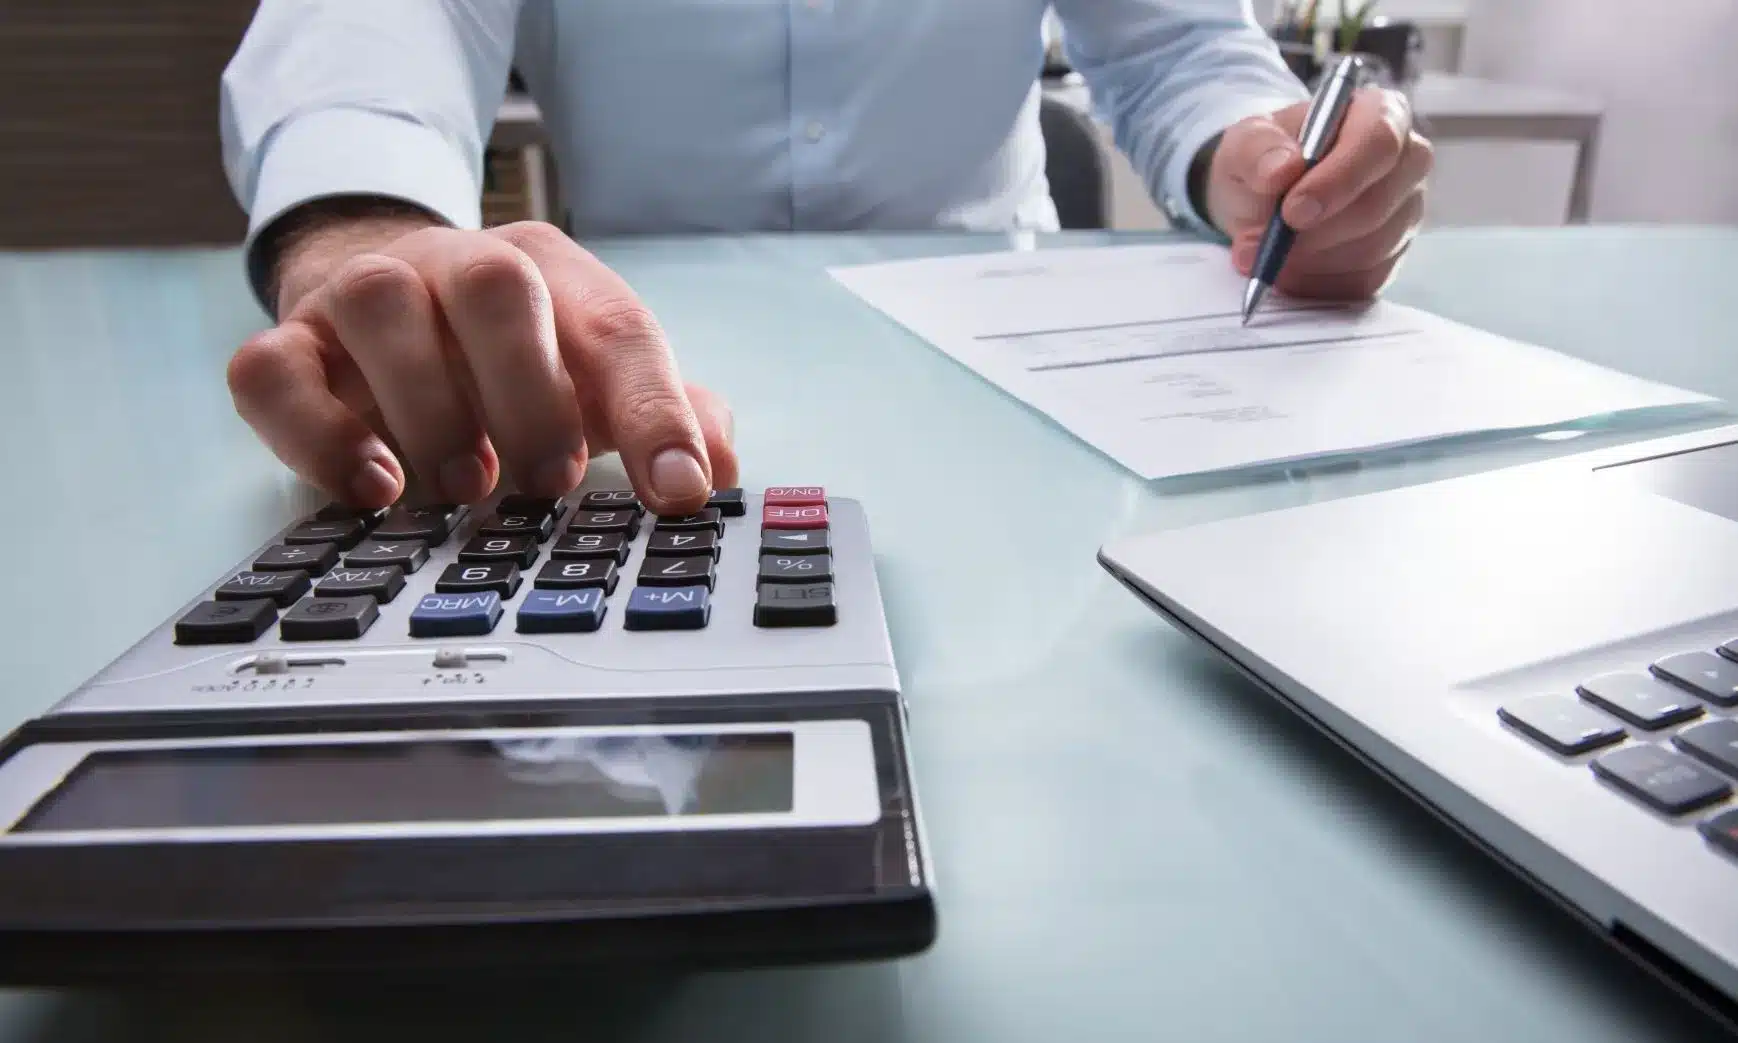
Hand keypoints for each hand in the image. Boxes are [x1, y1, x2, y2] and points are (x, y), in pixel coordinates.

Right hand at [227, 218, 737, 514]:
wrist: (383, 298)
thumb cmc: (511, 355)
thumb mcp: (594, 378)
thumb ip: (665, 413)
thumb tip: (718, 464)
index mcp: (550, 274)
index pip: (616, 330)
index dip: (656, 414)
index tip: (680, 491)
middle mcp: (456, 265)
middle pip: (497, 289)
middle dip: (532, 395)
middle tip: (547, 484)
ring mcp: (361, 296)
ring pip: (381, 308)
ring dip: (431, 407)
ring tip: (466, 489)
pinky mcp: (287, 343)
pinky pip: (274, 370)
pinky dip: (318, 433)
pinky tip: (373, 488)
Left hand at [1204, 86, 1432, 299]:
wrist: (1260, 199)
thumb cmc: (1264, 160)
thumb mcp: (1245, 143)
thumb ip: (1257, 148)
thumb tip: (1281, 169)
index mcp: (1379, 114)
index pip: (1379, 142)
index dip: (1339, 180)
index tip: (1292, 210)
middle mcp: (1406, 162)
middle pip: (1377, 204)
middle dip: (1314, 232)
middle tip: (1260, 242)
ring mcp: (1405, 212)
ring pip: (1371, 250)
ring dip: (1308, 261)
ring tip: (1262, 254)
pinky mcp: (1393, 257)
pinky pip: (1363, 281)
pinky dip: (1317, 283)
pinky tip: (1286, 272)